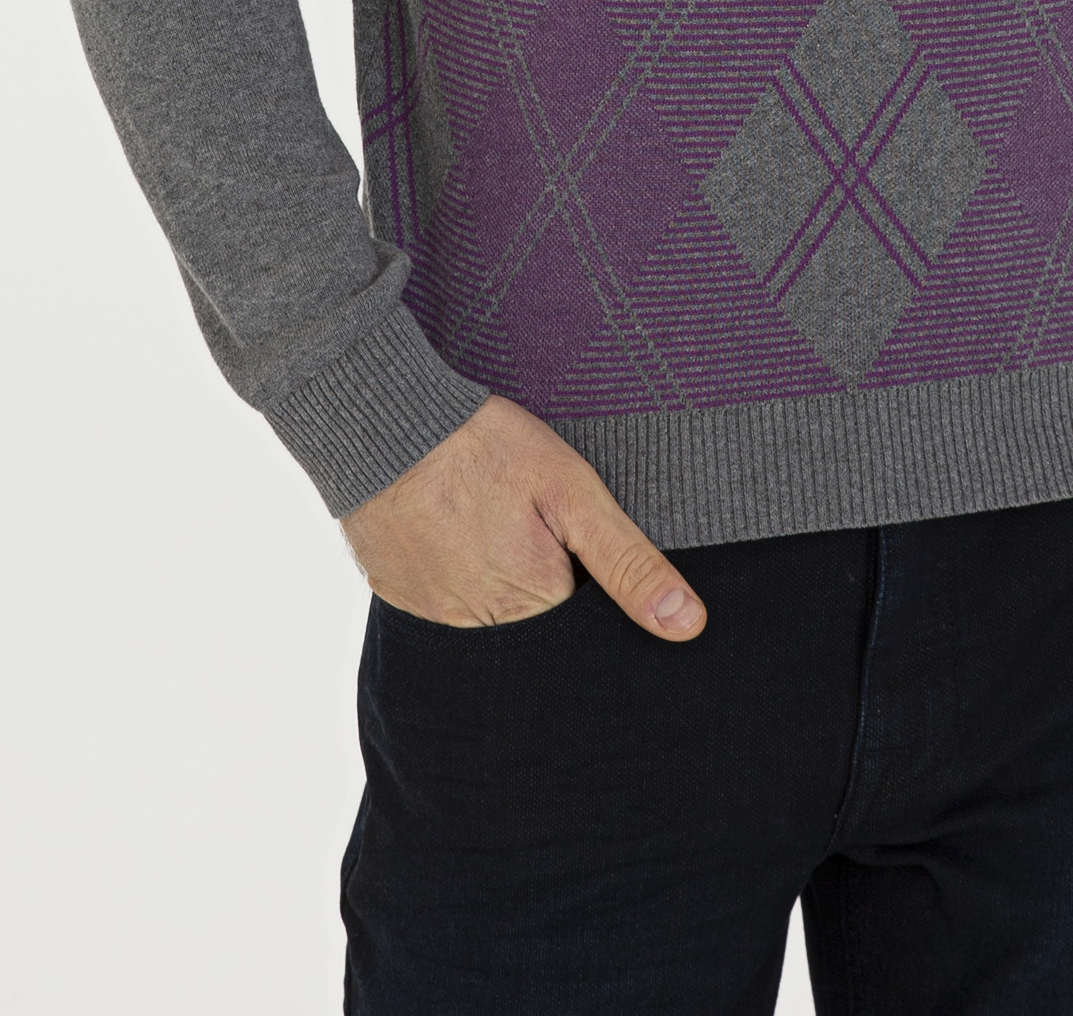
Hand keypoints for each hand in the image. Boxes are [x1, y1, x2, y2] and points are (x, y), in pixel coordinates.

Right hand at [339, 394, 706, 637]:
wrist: (384, 424)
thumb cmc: (485, 449)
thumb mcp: (572, 491)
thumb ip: (627, 562)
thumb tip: (688, 625)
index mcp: (535, 611)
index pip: (590, 647)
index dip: (604, 613)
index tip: (599, 575)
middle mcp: (484, 636)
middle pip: (542, 647)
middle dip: (557, 611)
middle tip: (544, 544)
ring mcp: (437, 624)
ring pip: (498, 636)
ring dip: (511, 603)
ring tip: (506, 542)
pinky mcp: (405, 605)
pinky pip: (453, 620)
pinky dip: (468, 593)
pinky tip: (472, 548)